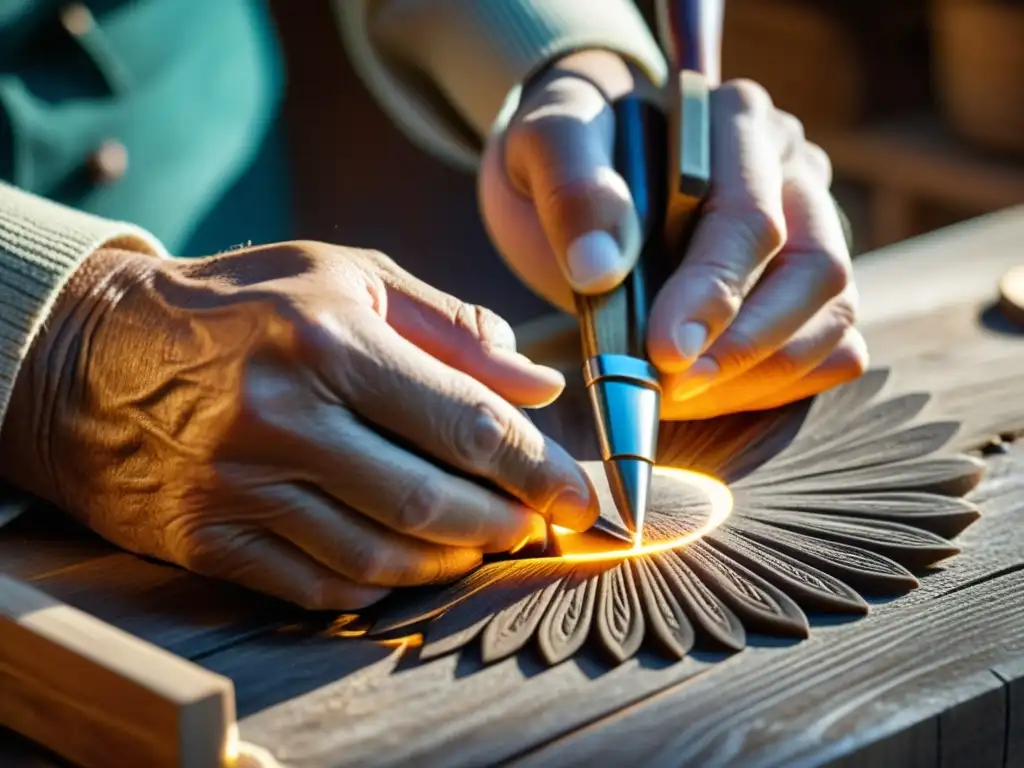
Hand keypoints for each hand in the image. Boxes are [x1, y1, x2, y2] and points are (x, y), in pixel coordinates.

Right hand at [0, 243, 596, 608]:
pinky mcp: (208, 537)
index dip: (537, 467)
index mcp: (328, 340)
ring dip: (449, 559)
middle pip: (428, 500)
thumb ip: (452, 328)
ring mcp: (239, 486)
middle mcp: (283, 418)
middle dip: (504, 521)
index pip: (464, 421)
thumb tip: (538, 387)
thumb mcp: (348, 276)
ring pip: (378, 555)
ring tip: (481, 540)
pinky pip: (317, 585)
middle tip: (536, 522)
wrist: (99, 354)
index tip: (580, 495)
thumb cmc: (242, 303)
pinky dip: (379, 583)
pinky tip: (405, 561)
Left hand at [481, 50, 866, 418]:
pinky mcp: (806, 285)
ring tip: (677, 397)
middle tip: (673, 388)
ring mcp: (809, 228)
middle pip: (816, 269)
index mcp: (735, 122)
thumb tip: (602, 266)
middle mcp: (788, 170)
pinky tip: (713, 396)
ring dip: (761, 374)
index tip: (664, 349)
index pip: (751, 215)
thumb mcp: (542, 143)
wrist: (565, 178)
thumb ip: (572, 188)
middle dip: (746, 346)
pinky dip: (781, 386)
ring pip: (834, 314)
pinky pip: (833, 347)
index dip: (714, 291)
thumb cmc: (560, 156)